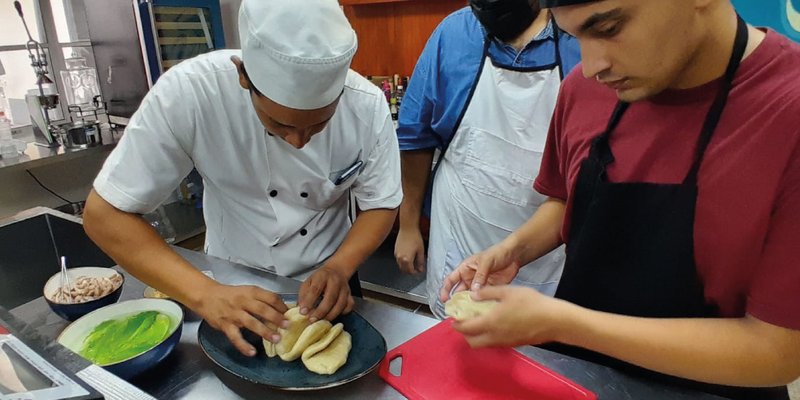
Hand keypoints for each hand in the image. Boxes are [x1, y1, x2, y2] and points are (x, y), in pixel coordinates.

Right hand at [195, 283, 288, 356]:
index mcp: (251, 292)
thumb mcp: (247, 291)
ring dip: (265, 332)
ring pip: (251, 323)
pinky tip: (252, 352)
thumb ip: (261, 300)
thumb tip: (281, 310)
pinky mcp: (225, 325)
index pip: (270, 297)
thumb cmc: (231, 295)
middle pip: (263, 309)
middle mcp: (243, 302)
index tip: (290, 314)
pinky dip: (244, 345)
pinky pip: (235, 337)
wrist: (207, 296)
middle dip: (277, 318)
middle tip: (288, 326)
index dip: (282, 306)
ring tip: (277, 339)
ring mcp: (234, 314)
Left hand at [298, 265, 354, 321]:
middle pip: (330, 298)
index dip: (309, 302)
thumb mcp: (308, 282)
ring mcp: (345, 289)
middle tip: (312, 320)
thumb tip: (301, 309)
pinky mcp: (350, 295)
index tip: (303, 312)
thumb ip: (304, 295)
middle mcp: (335, 281)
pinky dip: (341, 313)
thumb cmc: (320, 279)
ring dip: (330, 315)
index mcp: (322, 276)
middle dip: (320, 311)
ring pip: (340, 305)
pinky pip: (348, 307)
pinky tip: (333, 314)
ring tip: (321, 321)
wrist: (337, 271)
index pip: (315, 290)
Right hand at [394, 228, 425, 273]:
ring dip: (406, 266)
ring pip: (400, 265)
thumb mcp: (420, 251)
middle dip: (410, 271)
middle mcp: (400, 258)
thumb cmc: (414, 237)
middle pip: (404, 270)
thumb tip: (420, 268)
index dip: (415, 272)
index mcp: (407, 259)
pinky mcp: (395, 250)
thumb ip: (420, 262)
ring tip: (412, 262)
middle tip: (416, 268)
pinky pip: (398, 259)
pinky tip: (408, 257)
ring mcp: (396, 254)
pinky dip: (402, 261)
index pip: (410, 271)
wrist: (408, 228)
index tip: (418, 271)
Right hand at [439, 241, 521, 302]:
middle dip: (458, 301)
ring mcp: (480, 285)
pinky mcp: (490, 289)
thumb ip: (480, 275)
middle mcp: (471, 278)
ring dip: (470, 304)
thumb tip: (474, 289)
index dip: (446, 290)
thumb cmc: (497, 252)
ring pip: (472, 297)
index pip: (451, 280)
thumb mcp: (486, 262)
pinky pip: (484, 299)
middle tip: (457, 310)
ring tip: (469, 312)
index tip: (444, 299)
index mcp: (465, 269)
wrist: (514, 255)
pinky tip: (482, 310)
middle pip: (460, 292)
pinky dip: (482, 304)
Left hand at [452, 286, 572, 347]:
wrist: (554, 320)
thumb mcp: (508, 291)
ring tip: (480, 322)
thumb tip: (473, 295)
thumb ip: (488, 293)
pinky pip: (495, 344)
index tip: (454, 318)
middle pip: (472, 342)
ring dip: (477, 337)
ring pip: (484, 345)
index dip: (457, 324)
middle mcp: (495, 337)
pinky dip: (489, 337)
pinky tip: (495, 325)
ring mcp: (505, 343)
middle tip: (465, 322)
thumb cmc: (531, 303)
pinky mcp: (514, 344)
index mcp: (490, 323)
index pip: (466, 328)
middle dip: (465, 334)